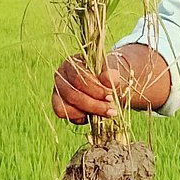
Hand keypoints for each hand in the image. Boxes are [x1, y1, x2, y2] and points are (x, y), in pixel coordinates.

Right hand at [51, 45, 168, 122]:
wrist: (112, 82)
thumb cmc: (114, 75)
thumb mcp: (119, 72)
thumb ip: (115, 73)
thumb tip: (110, 78)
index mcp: (74, 61)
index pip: (77, 77)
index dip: (93, 89)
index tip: (111, 95)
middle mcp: (62, 73)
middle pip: (69, 92)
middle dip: (92, 103)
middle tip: (112, 109)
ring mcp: (60, 89)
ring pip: (63, 104)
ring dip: (87, 112)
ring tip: (107, 113)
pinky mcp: (62, 103)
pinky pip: (63, 113)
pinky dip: (78, 117)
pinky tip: (91, 118)